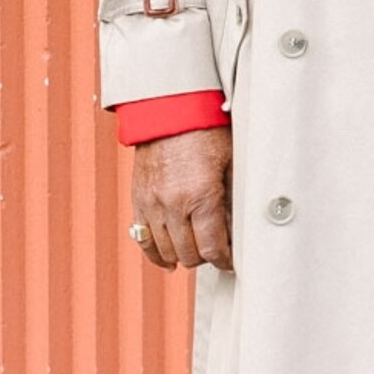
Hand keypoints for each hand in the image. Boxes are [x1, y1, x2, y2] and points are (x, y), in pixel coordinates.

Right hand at [131, 126, 233, 271]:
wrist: (170, 110)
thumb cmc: (206, 132)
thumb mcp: (230, 165)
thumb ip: (232, 201)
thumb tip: (236, 232)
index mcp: (201, 196)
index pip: (212, 248)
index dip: (224, 260)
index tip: (230, 262)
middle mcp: (173, 204)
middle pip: (189, 255)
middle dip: (206, 258)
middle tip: (216, 252)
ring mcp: (152, 204)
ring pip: (166, 251)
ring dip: (182, 256)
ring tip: (196, 252)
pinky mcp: (138, 200)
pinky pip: (142, 238)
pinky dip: (155, 254)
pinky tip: (168, 261)